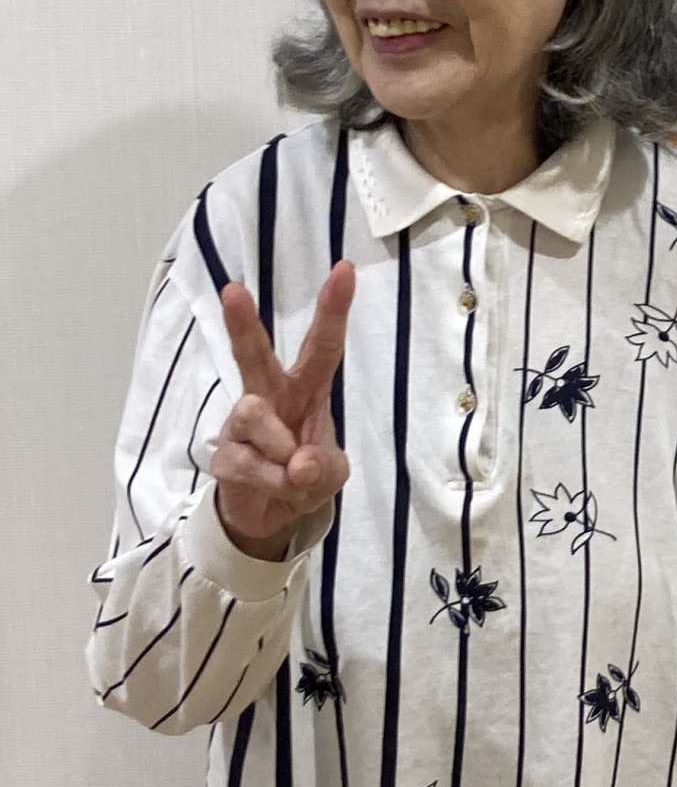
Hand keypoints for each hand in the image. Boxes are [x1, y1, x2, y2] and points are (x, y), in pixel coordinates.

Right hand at [211, 264, 354, 558]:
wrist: (271, 517)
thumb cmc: (306, 476)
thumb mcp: (332, 475)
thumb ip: (324, 467)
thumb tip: (298, 465)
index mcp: (306, 388)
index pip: (322, 346)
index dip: (333, 309)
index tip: (344, 270)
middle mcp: (269, 396)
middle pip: (253, 354)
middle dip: (243, 323)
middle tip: (233, 291)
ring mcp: (241, 424)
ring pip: (253, 414)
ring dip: (280, 450)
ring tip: (291, 472)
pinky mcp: (222, 455)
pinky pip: (247, 463)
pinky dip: (272, 483)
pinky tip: (274, 487)